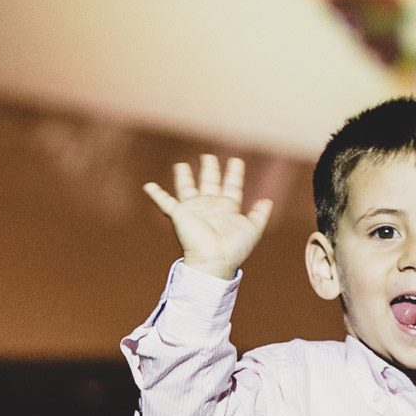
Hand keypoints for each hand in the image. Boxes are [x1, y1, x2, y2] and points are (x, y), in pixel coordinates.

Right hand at [142, 154, 273, 280]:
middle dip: (209, 169)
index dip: (234, 173)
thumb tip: (267, 200)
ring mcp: (194, 209)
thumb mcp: (252, 229)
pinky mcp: (180, 214)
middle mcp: (210, 206)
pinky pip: (165, 202)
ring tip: (180, 165)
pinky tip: (148, 186)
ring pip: (187, 187)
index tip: (236, 160)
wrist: (214, 260)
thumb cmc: (234, 248)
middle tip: (208, 156)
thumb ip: (260, 214)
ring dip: (183, 176)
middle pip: (209, 182)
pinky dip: (156, 194)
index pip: (232, 185)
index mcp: (227, 208)